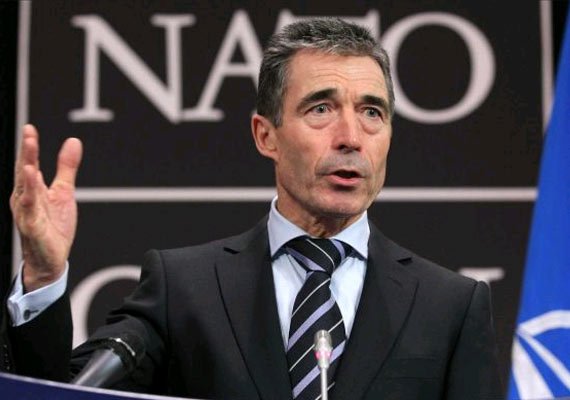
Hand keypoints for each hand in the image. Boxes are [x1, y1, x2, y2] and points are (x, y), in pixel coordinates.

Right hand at [10, 124, 82, 291]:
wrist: (51, 258)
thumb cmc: (53, 225)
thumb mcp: (64, 191)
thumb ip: (66, 167)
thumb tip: (73, 142)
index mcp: (32, 189)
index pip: (29, 163)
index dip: (29, 147)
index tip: (30, 129)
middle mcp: (25, 199)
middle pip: (24, 173)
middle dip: (26, 155)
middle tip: (28, 135)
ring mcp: (27, 214)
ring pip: (25, 191)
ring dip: (26, 176)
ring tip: (29, 161)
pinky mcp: (33, 229)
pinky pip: (30, 214)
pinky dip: (30, 202)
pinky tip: (31, 192)